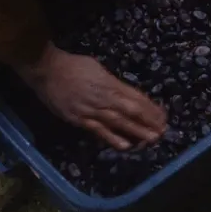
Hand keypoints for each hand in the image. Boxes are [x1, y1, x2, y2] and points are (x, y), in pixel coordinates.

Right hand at [16, 42, 166, 149]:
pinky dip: (112, 139)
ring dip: (136, 132)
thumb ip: (111, 82)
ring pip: (118, 123)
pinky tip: (125, 146)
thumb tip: (124, 93)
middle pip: (130, 111)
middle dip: (148, 122)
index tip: (162, 115)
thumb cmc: (73, 65)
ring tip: (151, 139)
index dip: (149, 108)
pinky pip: (98, 131)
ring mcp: (91, 110)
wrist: (47, 70)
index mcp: (109, 83)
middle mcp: (103, 98)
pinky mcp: (79, 120)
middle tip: (163, 131)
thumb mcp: (97, 68)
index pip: (134, 97)